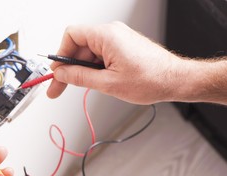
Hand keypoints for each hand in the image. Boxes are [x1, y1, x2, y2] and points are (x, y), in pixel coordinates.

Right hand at [47, 22, 186, 104]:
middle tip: (58, 87)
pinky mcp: (122, 47)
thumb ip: (80, 77)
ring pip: (88, 52)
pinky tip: (95, 82)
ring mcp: (117, 39)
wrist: (174, 80)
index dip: (60, 54)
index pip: (72, 36)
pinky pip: (99, 55)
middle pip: (78, 46)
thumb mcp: (108, 83)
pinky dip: (93, 69)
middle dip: (67, 68)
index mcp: (107, 36)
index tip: (56, 72)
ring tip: (82, 88)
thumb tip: (61, 74)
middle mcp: (111, 33)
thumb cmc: (150, 79)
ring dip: (81, 70)